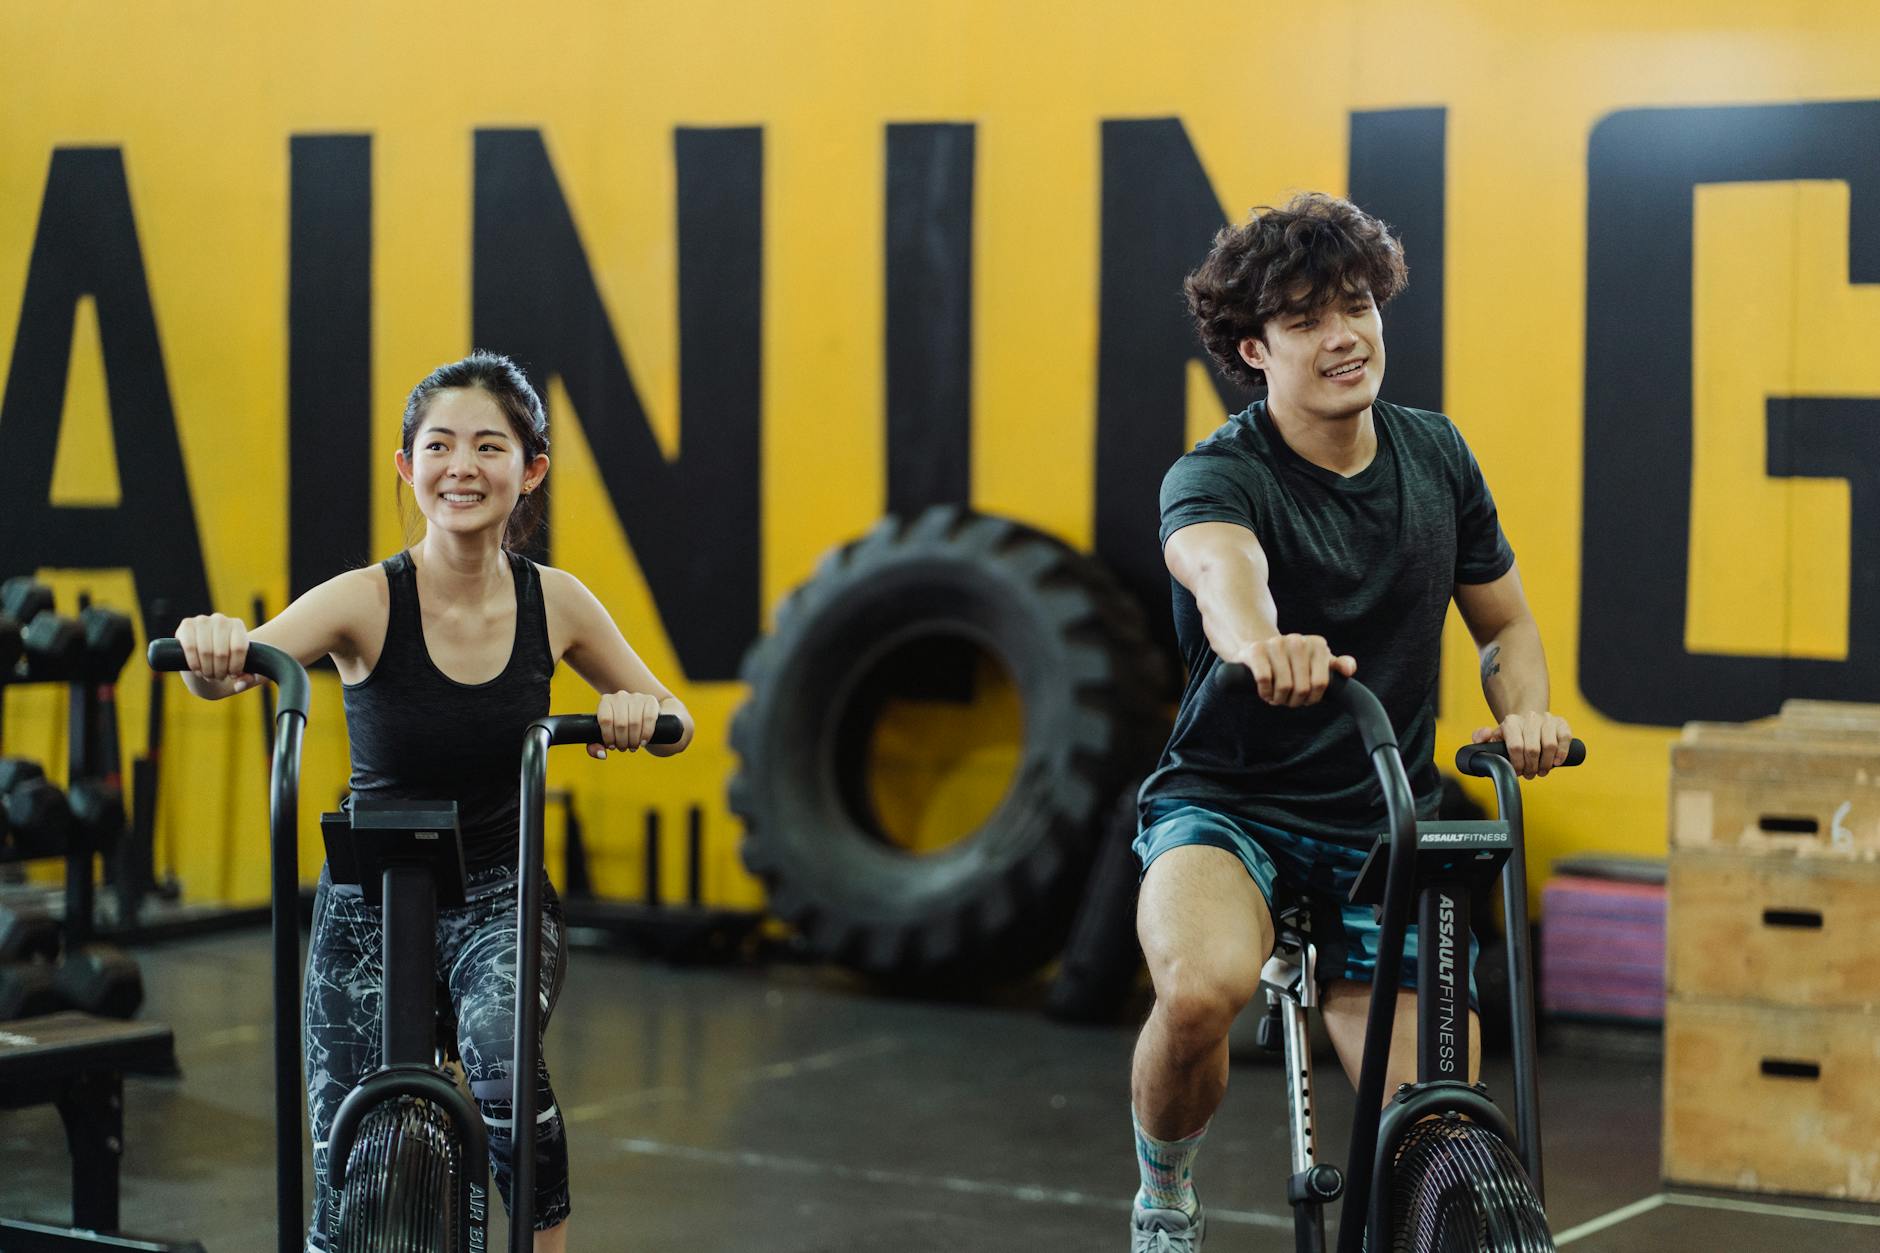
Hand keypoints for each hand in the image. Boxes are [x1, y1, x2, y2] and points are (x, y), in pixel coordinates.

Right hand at [176, 614, 260, 692]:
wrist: (204, 656)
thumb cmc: (226, 663)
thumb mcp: (241, 671)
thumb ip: (248, 678)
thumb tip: (240, 683)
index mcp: (237, 625)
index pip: (239, 648)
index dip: (236, 666)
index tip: (233, 675)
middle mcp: (220, 619)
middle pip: (222, 652)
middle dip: (220, 671)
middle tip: (218, 677)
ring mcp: (202, 620)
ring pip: (206, 651)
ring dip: (207, 669)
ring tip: (209, 675)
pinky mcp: (186, 625)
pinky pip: (190, 647)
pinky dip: (194, 663)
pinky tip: (197, 670)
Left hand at [591, 690, 661, 757]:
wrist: (642, 716)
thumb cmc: (619, 728)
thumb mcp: (606, 735)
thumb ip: (595, 746)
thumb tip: (602, 754)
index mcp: (606, 701)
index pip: (605, 720)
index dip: (608, 737)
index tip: (612, 746)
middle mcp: (620, 696)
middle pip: (620, 723)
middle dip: (622, 741)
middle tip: (624, 748)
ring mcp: (636, 697)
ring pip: (634, 722)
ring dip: (634, 740)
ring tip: (633, 746)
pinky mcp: (650, 700)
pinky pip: (649, 719)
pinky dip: (646, 734)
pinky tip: (643, 742)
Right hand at [1234, 634, 1356, 707]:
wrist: (1260, 650)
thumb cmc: (1294, 662)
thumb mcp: (1318, 662)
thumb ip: (1338, 666)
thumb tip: (1349, 671)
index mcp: (1317, 644)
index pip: (1320, 683)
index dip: (1312, 698)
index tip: (1306, 699)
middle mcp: (1298, 640)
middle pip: (1302, 688)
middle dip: (1294, 701)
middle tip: (1288, 700)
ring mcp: (1276, 643)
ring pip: (1284, 686)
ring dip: (1279, 699)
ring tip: (1277, 698)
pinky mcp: (1257, 650)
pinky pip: (1264, 679)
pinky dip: (1265, 692)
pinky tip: (1265, 692)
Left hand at [1472, 711, 1572, 778]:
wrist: (1528, 721)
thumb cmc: (1511, 735)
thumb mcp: (1494, 737)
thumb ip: (1481, 738)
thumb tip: (1485, 735)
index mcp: (1511, 722)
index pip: (1515, 747)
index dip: (1517, 764)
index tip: (1517, 772)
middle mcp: (1529, 717)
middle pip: (1533, 749)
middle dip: (1531, 767)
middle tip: (1530, 774)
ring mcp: (1547, 719)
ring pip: (1550, 746)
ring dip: (1546, 764)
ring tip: (1541, 771)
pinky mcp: (1561, 723)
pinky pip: (1565, 739)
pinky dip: (1562, 753)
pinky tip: (1556, 762)